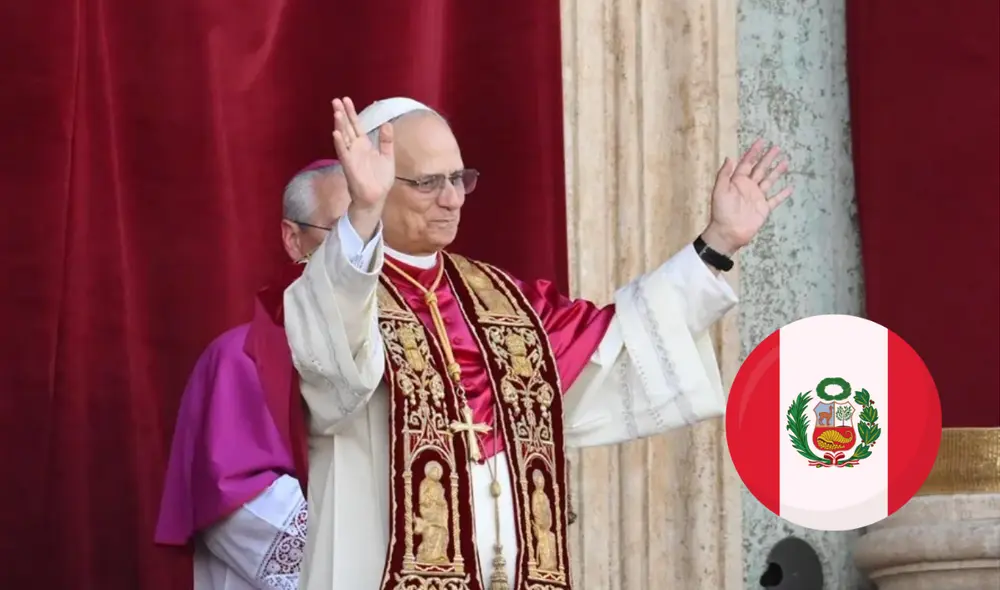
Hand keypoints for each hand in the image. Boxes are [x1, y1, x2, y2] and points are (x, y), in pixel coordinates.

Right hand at [331, 97, 394, 209]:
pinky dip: (339, 143)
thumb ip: (386, 141)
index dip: (351, 112)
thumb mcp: (387, 157)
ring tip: (336, 112)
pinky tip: (335, 133)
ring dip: (339, 125)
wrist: (376, 198)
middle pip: (347, 127)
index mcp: (364, 145)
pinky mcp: (349, 166)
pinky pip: (343, 153)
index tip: (346, 99)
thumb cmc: (380, 179)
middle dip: (342, 114)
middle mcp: (355, 148)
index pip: (356, 125)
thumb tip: (387, 123)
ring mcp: (351, 156)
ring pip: (343, 138)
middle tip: (335, 100)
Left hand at [702, 139, 793, 254]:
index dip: (753, 152)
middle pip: (760, 169)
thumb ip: (724, 174)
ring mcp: (757, 197)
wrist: (728, 232)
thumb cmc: (722, 211)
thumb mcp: (719, 190)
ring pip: (769, 180)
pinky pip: (775, 199)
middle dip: (768, 158)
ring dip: (777, 171)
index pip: (747, 163)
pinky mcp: (764, 208)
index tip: (761, 141)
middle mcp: (749, 187)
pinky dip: (783, 194)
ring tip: (785, 161)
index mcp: (737, 181)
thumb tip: (730, 157)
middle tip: (777, 147)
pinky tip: (791, 187)